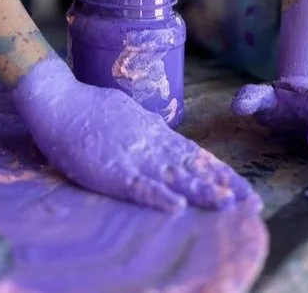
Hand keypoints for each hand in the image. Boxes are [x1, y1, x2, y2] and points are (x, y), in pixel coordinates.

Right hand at [11, 57, 257, 211]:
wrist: (57, 101)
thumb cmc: (88, 107)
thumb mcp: (127, 111)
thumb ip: (148, 127)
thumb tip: (165, 135)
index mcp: (153, 131)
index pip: (194, 154)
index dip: (220, 172)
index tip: (243, 189)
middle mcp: (149, 143)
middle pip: (191, 167)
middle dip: (222, 185)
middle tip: (250, 202)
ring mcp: (130, 155)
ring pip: (171, 176)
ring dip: (199, 191)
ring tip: (225, 203)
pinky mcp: (109, 169)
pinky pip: (137, 185)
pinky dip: (157, 197)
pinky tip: (176, 206)